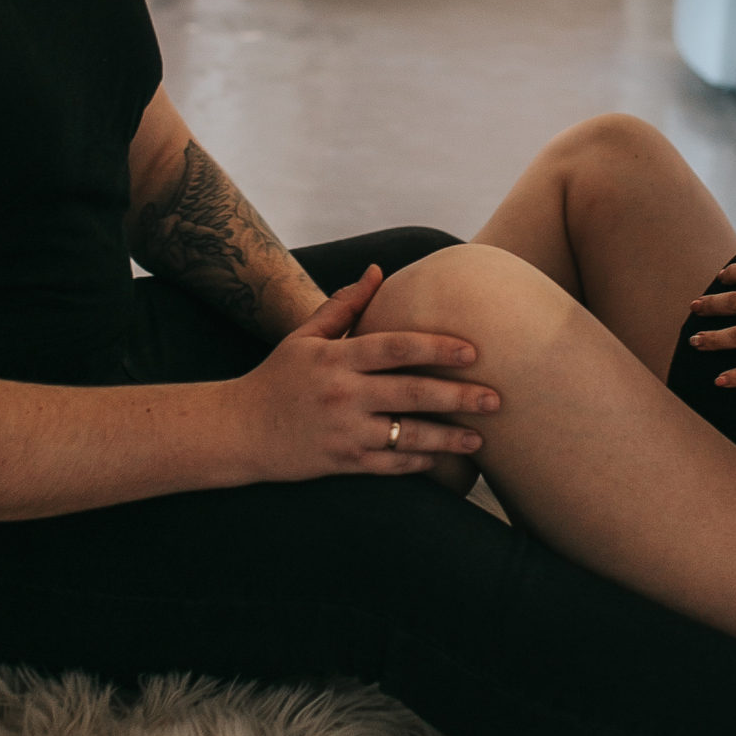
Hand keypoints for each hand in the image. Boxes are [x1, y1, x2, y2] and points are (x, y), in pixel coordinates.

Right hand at [232, 265, 498, 478]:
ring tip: (481, 440)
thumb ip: (343, 305)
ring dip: (448, 439)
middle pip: (412, 393)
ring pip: (406, 436)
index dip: (437, 347)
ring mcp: (343, 431)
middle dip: (458, 396)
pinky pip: (388, 465)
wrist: (238, 430)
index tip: (473, 350)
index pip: (396, 348)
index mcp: (337, 358)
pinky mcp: (341, 462)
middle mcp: (343, 394)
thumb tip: (377, 270)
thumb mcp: (304, 336)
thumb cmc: (277, 378)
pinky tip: (442, 460)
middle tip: (497, 399)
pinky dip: (417, 463)